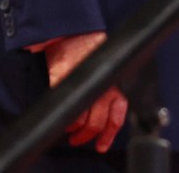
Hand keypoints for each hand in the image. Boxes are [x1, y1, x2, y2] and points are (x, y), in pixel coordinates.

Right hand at [44, 32, 127, 151]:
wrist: (76, 33)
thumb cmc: (95, 51)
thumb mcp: (110, 71)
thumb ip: (113, 90)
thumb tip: (110, 112)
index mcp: (116, 85)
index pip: (116, 117)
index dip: (108, 135)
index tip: (101, 145)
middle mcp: (103, 86)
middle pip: (96, 124)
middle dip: (85, 136)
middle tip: (78, 139)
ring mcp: (84, 83)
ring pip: (80, 120)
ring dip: (74, 129)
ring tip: (69, 129)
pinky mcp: (64, 79)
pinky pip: (64, 105)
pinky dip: (62, 115)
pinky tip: (62, 117)